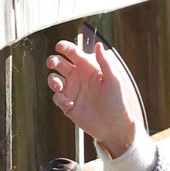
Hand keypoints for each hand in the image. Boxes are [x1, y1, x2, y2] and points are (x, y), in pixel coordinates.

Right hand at [47, 34, 140, 158]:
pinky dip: (60, 100)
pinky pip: (57, 98)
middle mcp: (77, 77)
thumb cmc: (117, 101)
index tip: (59, 46)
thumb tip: (98, 44)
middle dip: (53, 61)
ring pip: (54, 80)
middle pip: (59, 64)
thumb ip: (105, 62)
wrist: (114, 126)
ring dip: (52, 80)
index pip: (73, 53)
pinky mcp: (67, 105)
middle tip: (53, 63)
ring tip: (59, 86)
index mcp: (88, 68)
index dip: (65, 47)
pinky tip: (70, 104)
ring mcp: (71, 91)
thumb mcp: (113, 80)